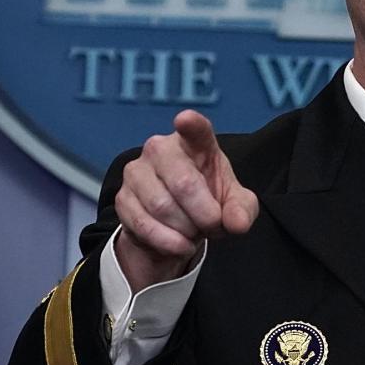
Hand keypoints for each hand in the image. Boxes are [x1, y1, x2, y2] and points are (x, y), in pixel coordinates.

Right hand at [113, 110, 258, 291]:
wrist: (178, 225)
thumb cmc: (209, 201)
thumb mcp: (235, 205)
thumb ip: (242, 211)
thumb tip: (236, 223)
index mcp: (195, 143)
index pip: (195, 130)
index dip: (191, 124)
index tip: (185, 119)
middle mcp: (160, 149)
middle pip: (183, 183)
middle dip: (205, 214)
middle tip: (213, 225)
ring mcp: (136, 172)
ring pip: (162, 207)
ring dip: (186, 229)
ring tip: (195, 232)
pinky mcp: (122, 198)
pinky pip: (144, 225)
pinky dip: (168, 242)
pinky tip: (180, 244)